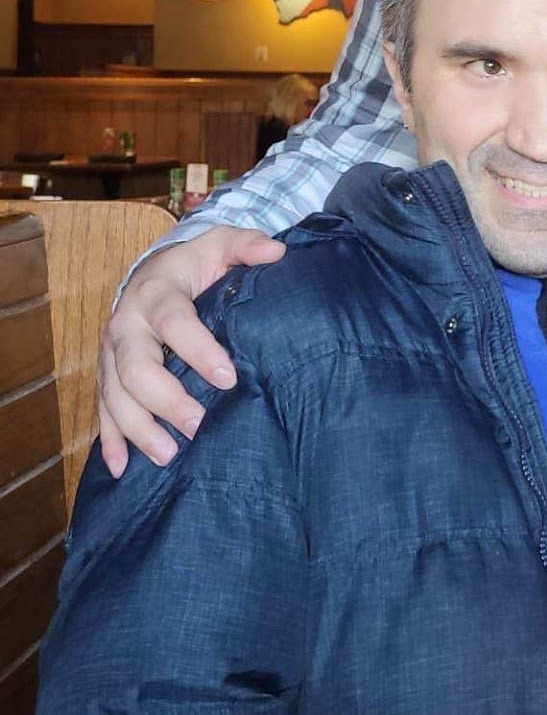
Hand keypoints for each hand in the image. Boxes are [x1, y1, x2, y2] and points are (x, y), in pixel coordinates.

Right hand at [98, 226, 285, 476]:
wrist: (154, 273)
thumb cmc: (196, 265)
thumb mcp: (221, 245)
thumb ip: (247, 246)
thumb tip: (276, 251)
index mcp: (156, 293)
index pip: (174, 322)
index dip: (198, 350)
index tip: (227, 378)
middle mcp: (126, 325)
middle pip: (135, 367)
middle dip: (164, 400)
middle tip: (196, 426)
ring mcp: (111, 353)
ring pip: (114, 395)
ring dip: (138, 428)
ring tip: (168, 455)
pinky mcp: (107, 375)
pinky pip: (102, 410)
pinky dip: (110, 441)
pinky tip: (123, 469)